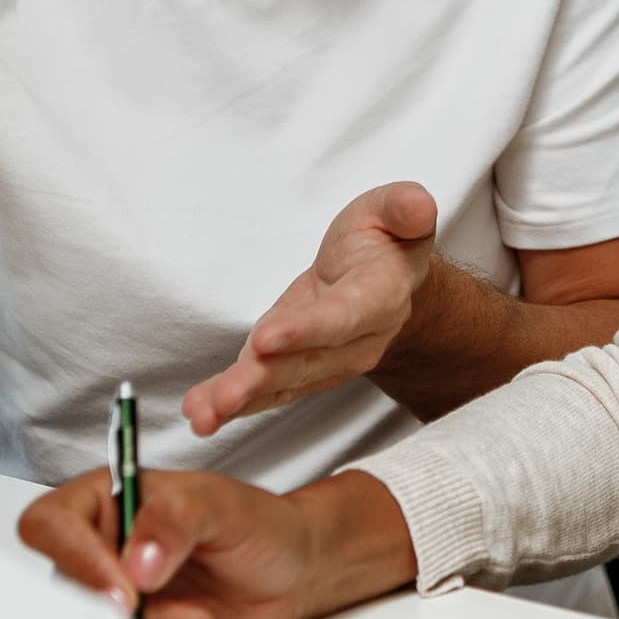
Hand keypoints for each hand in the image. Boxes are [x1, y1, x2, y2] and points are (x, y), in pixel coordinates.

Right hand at [19, 467, 410, 618]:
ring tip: (201, 618)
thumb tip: (137, 563)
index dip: (74, 557)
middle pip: (63, 588)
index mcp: (105, 500)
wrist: (296, 571)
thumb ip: (176, 521)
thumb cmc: (259, 524)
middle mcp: (101, 550)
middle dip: (111, 607)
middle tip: (153, 610)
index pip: (51, 525)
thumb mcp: (221, 506)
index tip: (121, 586)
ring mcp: (118, 598)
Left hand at [184, 180, 440, 435]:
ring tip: (204, 414)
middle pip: (307, 362)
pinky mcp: (295, 369)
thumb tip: (417, 205)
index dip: (307, 329)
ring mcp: (325, 361)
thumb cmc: (384, 240)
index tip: (267, 338)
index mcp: (379, 298)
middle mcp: (355, 342)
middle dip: (264, 377)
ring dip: (241, 399)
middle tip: (227, 395)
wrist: (384, 278)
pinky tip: (200, 413)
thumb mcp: (394, 210)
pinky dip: (230, 404)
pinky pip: (264, 390)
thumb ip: (402, 208)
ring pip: (282, 382)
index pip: (343, 317)